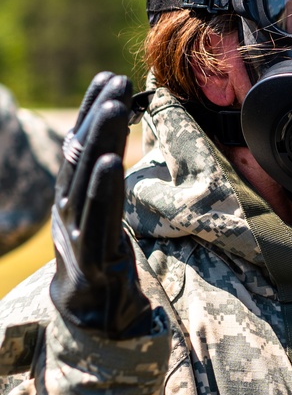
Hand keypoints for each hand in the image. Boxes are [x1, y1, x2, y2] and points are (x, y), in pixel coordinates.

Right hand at [49, 72, 151, 338]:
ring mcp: (76, 232)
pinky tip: (114, 161)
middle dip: (98, 115)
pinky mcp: (92, 255)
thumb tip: (122, 145)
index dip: (92, 111)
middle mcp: (67, 209)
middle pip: (81, 156)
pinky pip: (97, 216)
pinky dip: (103, 187)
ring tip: (115, 107)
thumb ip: (110, 182)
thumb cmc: (100, 259)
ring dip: (101, 140)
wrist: (89, 316)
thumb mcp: (104, 215)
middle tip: (115, 81)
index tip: (110, 79)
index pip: (79, 147)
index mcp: (70, 198)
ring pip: (86, 179)